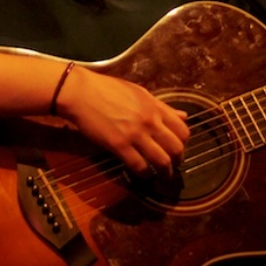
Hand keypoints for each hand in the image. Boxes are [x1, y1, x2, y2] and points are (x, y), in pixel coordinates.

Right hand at [56, 67, 188, 177]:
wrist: (81, 92)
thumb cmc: (107, 89)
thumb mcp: (139, 93)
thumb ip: (161, 107)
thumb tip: (183, 116)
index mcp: (155, 107)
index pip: (183, 130)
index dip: (183, 143)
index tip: (177, 149)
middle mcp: (150, 121)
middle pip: (176, 148)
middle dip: (177, 161)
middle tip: (172, 166)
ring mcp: (135, 134)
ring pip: (162, 161)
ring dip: (165, 172)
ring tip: (162, 176)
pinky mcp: (119, 145)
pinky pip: (139, 166)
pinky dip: (145, 174)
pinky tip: (143, 175)